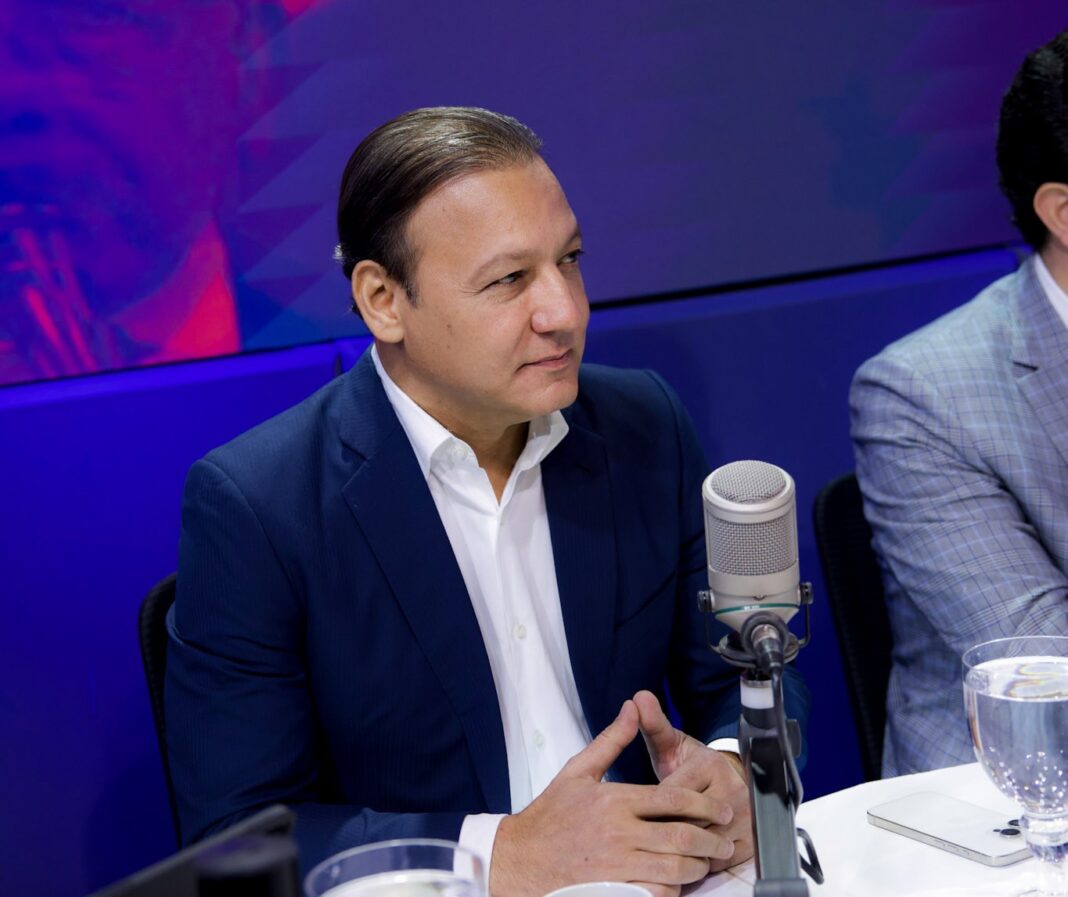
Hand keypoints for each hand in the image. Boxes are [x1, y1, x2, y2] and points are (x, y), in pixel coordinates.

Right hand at [490, 700, 734, 896]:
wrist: (521, 857)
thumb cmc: (550, 814)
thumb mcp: (578, 770)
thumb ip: (611, 740)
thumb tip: (633, 707)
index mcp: (616, 799)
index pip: (674, 799)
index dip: (705, 805)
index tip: (721, 809)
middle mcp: (620, 831)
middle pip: (682, 835)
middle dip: (711, 839)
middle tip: (724, 842)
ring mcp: (617, 863)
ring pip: (675, 867)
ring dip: (698, 866)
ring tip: (707, 862)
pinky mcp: (614, 889)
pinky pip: (657, 891)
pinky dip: (674, 888)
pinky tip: (679, 882)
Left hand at [633, 690, 751, 871]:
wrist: (724, 783)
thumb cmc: (691, 767)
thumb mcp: (670, 745)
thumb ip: (653, 724)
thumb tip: (638, 697)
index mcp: (711, 763)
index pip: (672, 794)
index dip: (652, 805)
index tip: (641, 808)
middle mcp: (733, 788)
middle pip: (688, 820)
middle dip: (666, 827)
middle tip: (649, 829)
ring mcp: (746, 816)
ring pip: (703, 843)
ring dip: (682, 848)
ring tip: (665, 843)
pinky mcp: (752, 840)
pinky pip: (719, 859)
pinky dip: (700, 860)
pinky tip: (686, 853)